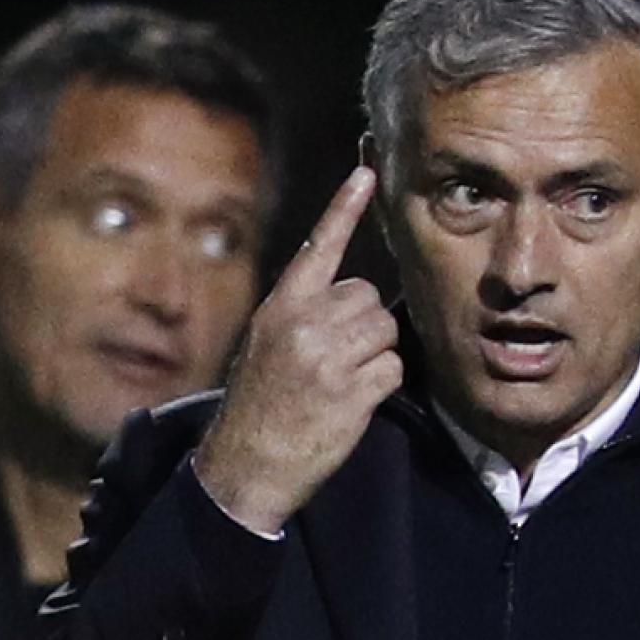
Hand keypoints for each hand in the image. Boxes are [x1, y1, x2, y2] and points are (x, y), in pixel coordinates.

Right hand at [195, 167, 400, 533]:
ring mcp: (329, 358)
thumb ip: (303, 315)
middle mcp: (303, 325)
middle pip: (368, 296)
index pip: (318, 246)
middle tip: (338, 359)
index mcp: (279, 308)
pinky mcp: (353, 392)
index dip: (345, 208)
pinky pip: (394, 369)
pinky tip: (353, 403)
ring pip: (386, 331)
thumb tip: (355, 299)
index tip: (367, 172)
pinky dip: (383, 385)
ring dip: (376, 356)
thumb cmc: (260, 407)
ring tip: (343, 381)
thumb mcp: (266, 346)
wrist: (246, 467)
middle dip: (364, 325)